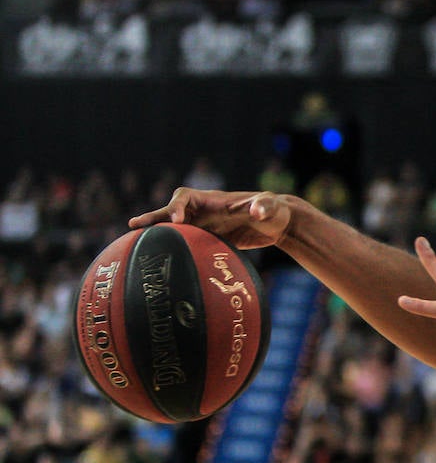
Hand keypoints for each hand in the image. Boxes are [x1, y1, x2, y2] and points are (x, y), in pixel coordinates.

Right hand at [129, 187, 290, 249]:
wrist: (277, 223)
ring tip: (132, 245)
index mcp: (213, 200)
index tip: (177, 220)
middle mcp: (203, 211)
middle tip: (134, 226)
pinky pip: (185, 244)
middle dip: (154, 217)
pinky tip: (161, 265)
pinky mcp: (207, 240)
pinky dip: (172, 250)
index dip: (178, 206)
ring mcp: (203, 225)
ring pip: (174, 228)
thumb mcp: (271, 207)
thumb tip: (256, 210)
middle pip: (171, 211)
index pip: (186, 196)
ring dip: (156, 235)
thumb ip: (264, 206)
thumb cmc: (275, 211)